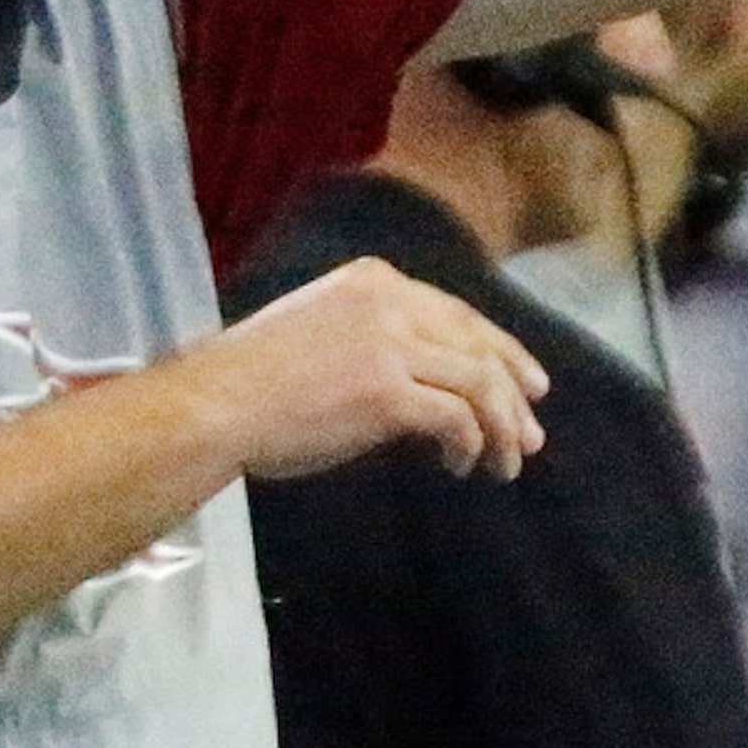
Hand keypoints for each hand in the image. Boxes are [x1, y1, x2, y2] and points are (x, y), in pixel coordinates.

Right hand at [211, 257, 549, 481]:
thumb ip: (372, 339)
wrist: (216, 405)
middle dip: (514, 391)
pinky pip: (456, 418)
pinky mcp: (387, 392)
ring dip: (502, 428)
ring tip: (507, 463)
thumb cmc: (252, 380)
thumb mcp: (319, 330)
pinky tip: (461, 466)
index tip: (524, 383)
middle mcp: (389, 303)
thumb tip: (422, 384)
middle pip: (479, 343)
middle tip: (531, 431)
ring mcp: (391, 345)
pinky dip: (470, 444)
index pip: (457, 313)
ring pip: (479, 383)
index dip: (499, 350)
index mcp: (372, 281)